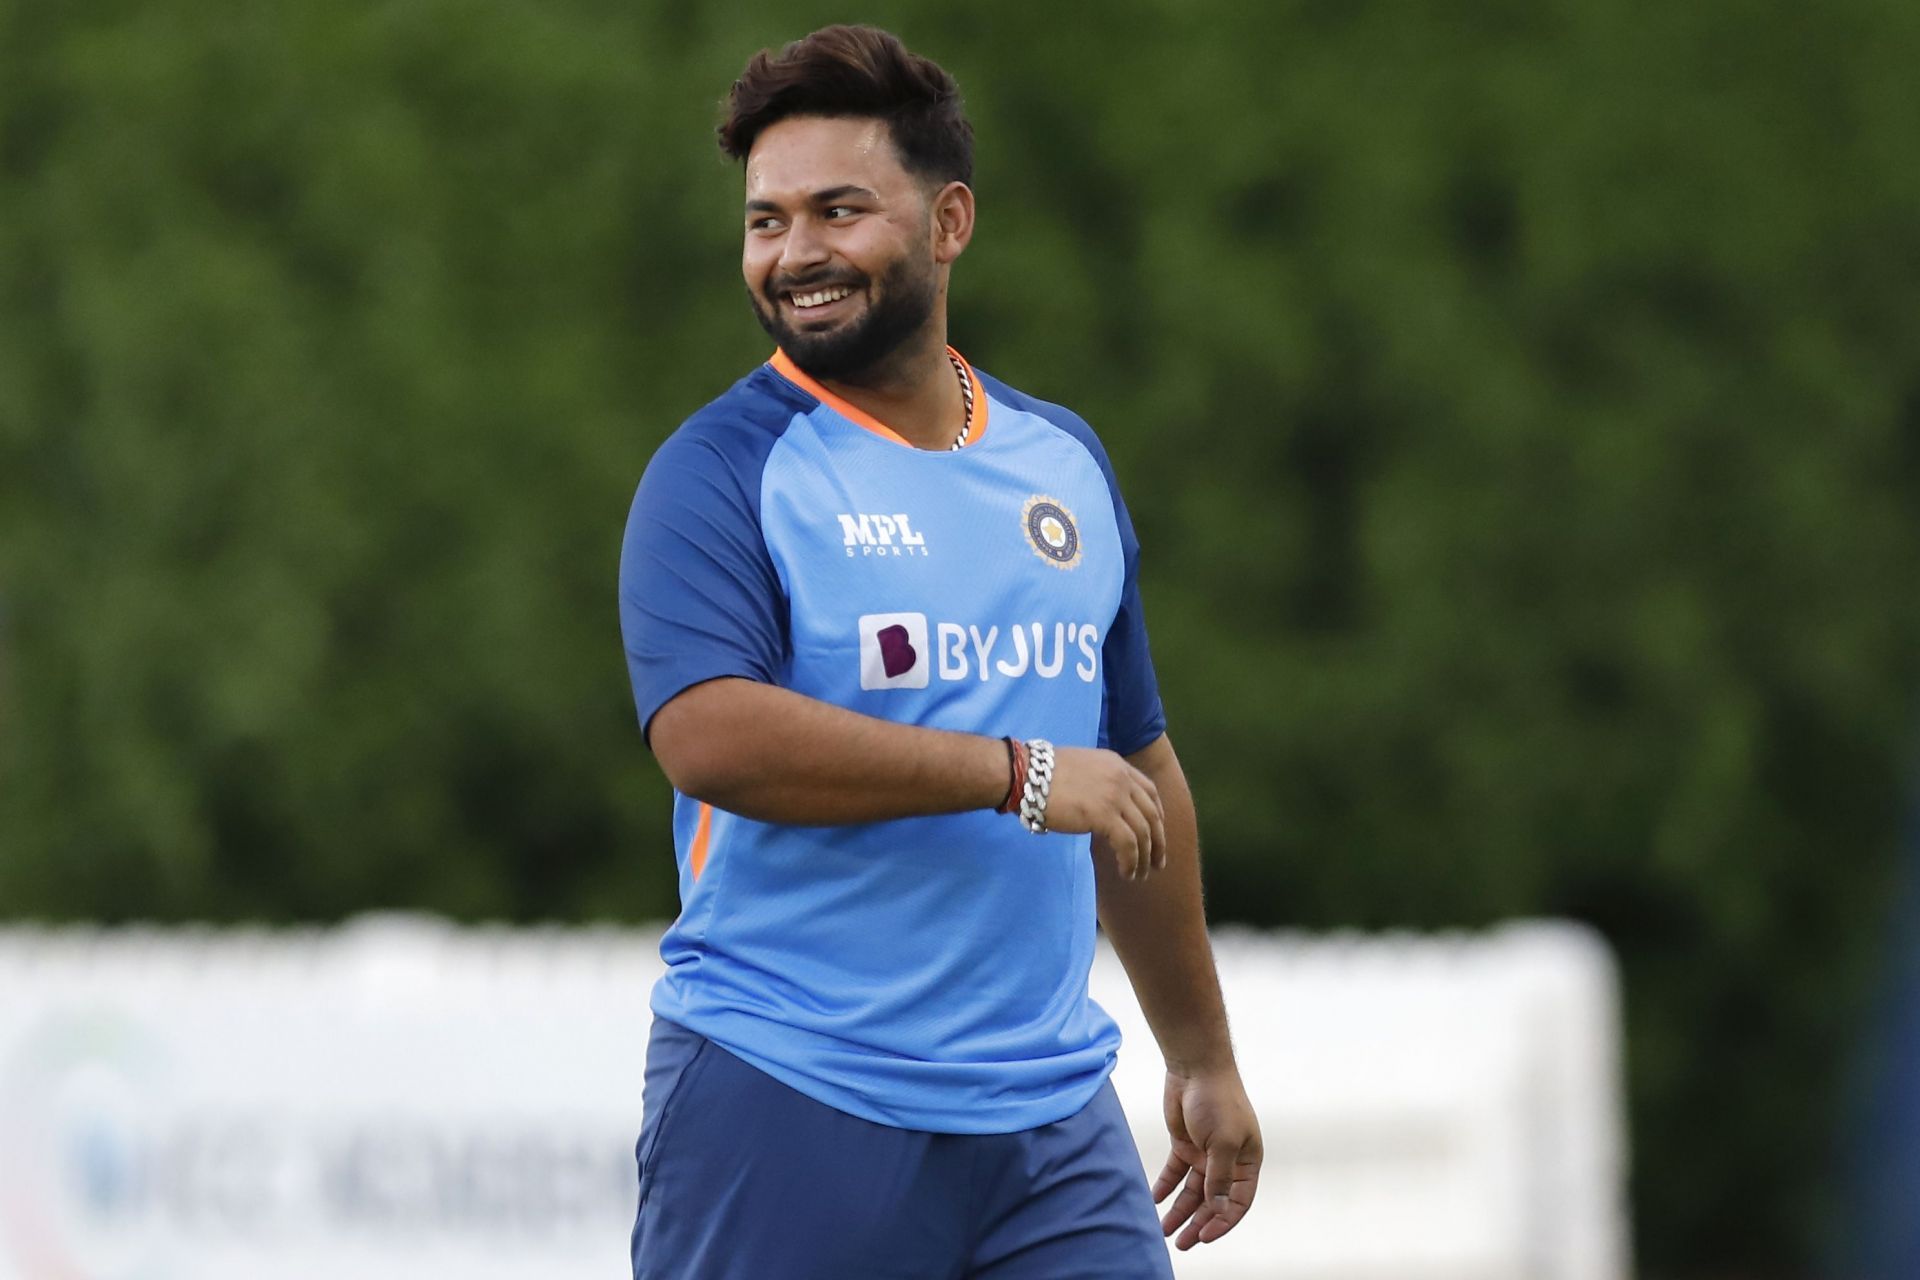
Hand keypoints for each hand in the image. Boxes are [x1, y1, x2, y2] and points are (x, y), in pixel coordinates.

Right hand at [1040, 746, 1164, 879]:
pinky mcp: (1105, 815)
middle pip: (1152, 815)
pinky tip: (1126, 873)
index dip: (1157, 816)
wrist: (1027, 774)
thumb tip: (1103, 808)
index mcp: (1117, 765)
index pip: (1149, 792)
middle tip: (1158, 863)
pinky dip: (1131, 862)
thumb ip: (1100, 783)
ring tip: (1139, 875)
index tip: (1156, 834)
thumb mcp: (1082, 769)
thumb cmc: (1043, 774)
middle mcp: (1122, 778)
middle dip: (1158, 842)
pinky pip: (1128, 844)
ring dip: (1145, 858)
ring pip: (1144, 833)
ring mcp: (1116, 796)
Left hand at [1152, 1067, 1260, 1249]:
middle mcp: (1227, 1162)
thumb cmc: (1219, 1100)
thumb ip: (1219, 1177)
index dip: (1223, 1221)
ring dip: (1179, 1210)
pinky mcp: (1184, 1144)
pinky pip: (1175, 1173)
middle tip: (1182, 1243)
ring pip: (1192, 1191)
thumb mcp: (1223, 1142)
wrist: (1195, 1068)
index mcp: (1246, 1162)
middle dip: (1198, 1223)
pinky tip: (1155, 1200)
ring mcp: (1205, 1154)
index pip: (1238, 1202)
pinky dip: (1165, 1186)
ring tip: (1164, 1230)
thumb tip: (1217, 1208)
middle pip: (1213, 1201)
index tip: (1204, 1236)